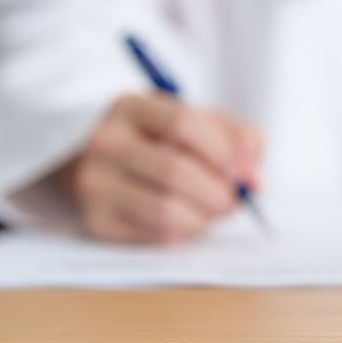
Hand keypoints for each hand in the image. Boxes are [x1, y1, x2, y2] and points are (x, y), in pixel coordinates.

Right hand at [57, 93, 261, 243]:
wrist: (88, 159)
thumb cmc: (155, 139)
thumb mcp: (191, 120)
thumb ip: (234, 137)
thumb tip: (254, 179)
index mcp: (129, 107)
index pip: (184, 124)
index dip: (225, 152)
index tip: (246, 173)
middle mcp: (104, 142)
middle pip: (177, 171)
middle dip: (219, 193)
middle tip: (233, 200)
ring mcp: (94, 183)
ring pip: (166, 211)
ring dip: (205, 218)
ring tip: (211, 212)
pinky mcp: (94, 220)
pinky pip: (155, 236)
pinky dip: (184, 232)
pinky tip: (186, 220)